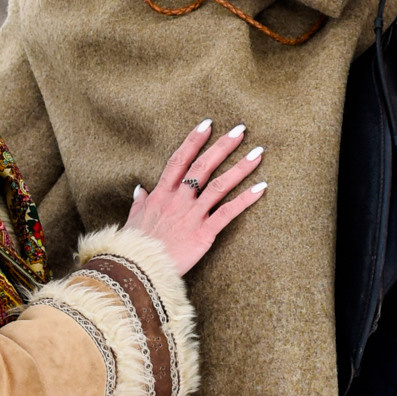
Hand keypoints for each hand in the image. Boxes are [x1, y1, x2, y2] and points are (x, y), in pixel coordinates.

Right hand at [127, 123, 265, 276]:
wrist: (136, 271)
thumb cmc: (134, 247)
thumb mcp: (134, 220)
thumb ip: (141, 203)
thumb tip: (141, 188)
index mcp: (161, 194)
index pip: (179, 160)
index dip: (193, 141)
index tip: (207, 124)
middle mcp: (178, 200)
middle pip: (203, 166)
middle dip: (223, 147)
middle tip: (240, 130)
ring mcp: (191, 216)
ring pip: (219, 185)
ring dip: (240, 168)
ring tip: (258, 153)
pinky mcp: (203, 234)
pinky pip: (228, 213)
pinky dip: (245, 199)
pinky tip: (261, 187)